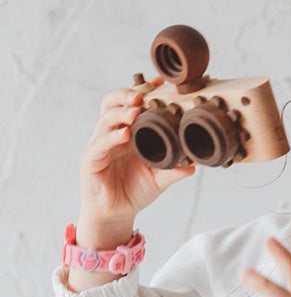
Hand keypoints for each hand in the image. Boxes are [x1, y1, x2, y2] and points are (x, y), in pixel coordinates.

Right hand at [79, 76, 195, 223]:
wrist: (116, 213)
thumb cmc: (135, 190)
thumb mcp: (160, 178)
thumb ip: (174, 170)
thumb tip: (194, 165)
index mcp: (129, 133)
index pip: (130, 105)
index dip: (142, 92)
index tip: (159, 83)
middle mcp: (112, 134)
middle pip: (112, 104)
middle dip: (126, 95)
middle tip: (143, 94)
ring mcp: (100, 146)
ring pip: (105, 121)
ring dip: (121, 114)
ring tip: (136, 112)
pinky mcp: (91, 161)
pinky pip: (98, 145)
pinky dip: (111, 137)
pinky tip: (124, 135)